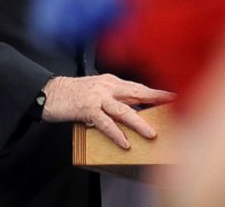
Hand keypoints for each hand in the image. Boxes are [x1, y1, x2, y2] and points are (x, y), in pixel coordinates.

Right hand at [41, 74, 174, 148]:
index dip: (156, 92)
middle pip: (137, 92)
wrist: (50, 92)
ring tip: (152, 134)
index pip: (138, 86)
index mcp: (112, 80)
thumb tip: (133, 110)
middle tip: (174, 105)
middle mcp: (108, 86)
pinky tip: (125, 142)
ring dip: (139, 123)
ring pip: (124, 110)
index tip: (172, 96)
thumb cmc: (74, 93)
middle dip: (156, 99)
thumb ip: (114, 96)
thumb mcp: (97, 89)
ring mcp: (98, 97)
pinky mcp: (87, 109)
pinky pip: (105, 123)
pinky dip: (116, 133)